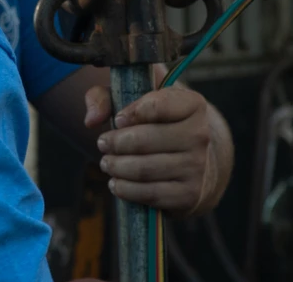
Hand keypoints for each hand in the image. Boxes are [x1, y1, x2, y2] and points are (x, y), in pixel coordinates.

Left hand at [84, 85, 232, 217]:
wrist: (193, 161)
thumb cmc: (157, 124)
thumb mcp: (135, 100)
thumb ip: (104, 97)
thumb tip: (91, 119)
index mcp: (192, 105)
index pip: (158, 105)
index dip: (132, 112)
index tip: (118, 119)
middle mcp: (200, 135)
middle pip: (145, 140)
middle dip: (116, 143)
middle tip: (102, 143)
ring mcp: (197, 167)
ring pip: (144, 169)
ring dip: (117, 167)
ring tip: (106, 163)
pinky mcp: (189, 194)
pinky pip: (150, 194)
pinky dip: (126, 189)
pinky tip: (116, 183)